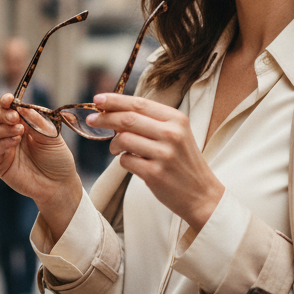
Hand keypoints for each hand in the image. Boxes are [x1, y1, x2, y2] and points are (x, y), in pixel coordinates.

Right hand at [0, 95, 81, 235]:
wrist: (60, 183)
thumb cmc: (57, 158)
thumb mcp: (52, 135)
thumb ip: (36, 121)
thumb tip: (22, 108)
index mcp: (22, 123)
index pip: (7, 108)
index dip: (5, 101)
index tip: (9, 99)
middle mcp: (9, 133)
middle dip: (1, 113)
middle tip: (15, 117)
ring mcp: (3, 148)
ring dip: (3, 128)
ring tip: (20, 132)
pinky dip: (3, 142)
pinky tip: (15, 142)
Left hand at [86, 93, 223, 233]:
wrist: (201, 194)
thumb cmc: (183, 162)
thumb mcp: (176, 135)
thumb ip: (150, 122)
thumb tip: (113, 112)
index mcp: (176, 119)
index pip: (139, 103)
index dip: (115, 100)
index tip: (97, 100)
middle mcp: (171, 134)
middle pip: (127, 119)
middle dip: (105, 118)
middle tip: (92, 120)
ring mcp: (164, 154)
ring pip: (123, 139)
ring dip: (113, 144)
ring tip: (116, 149)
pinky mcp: (155, 174)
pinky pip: (125, 161)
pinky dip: (122, 160)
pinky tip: (131, 163)